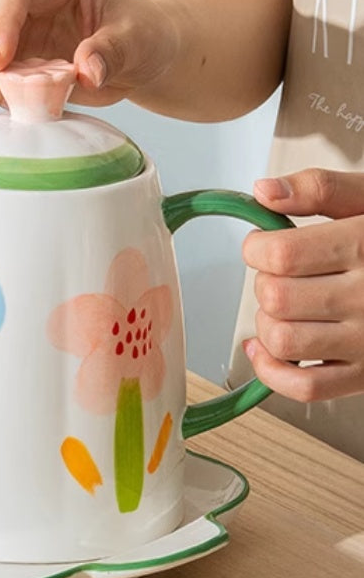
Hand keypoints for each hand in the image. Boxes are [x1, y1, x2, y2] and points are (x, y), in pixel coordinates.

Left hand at [242, 169, 363, 401]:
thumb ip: (320, 189)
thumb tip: (265, 191)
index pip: (282, 255)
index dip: (257, 248)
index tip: (262, 244)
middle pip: (277, 298)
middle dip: (264, 282)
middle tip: (281, 275)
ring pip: (283, 340)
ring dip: (267, 323)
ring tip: (285, 307)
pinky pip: (305, 387)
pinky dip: (273, 372)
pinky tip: (267, 350)